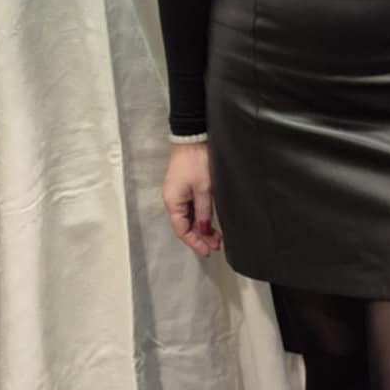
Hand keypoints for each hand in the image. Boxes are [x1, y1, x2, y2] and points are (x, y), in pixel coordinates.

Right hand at [162, 142, 221, 258]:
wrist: (192, 138)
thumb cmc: (196, 161)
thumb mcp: (204, 189)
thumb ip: (204, 212)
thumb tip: (203, 230)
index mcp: (173, 202)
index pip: (182, 230)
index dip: (195, 243)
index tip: (208, 251)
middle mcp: (172, 200)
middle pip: (184, 225)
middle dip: (200, 237)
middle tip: (216, 245)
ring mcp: (178, 194)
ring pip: (188, 218)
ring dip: (201, 228)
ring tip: (216, 236)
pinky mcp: (184, 188)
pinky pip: (190, 208)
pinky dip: (199, 217)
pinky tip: (209, 221)